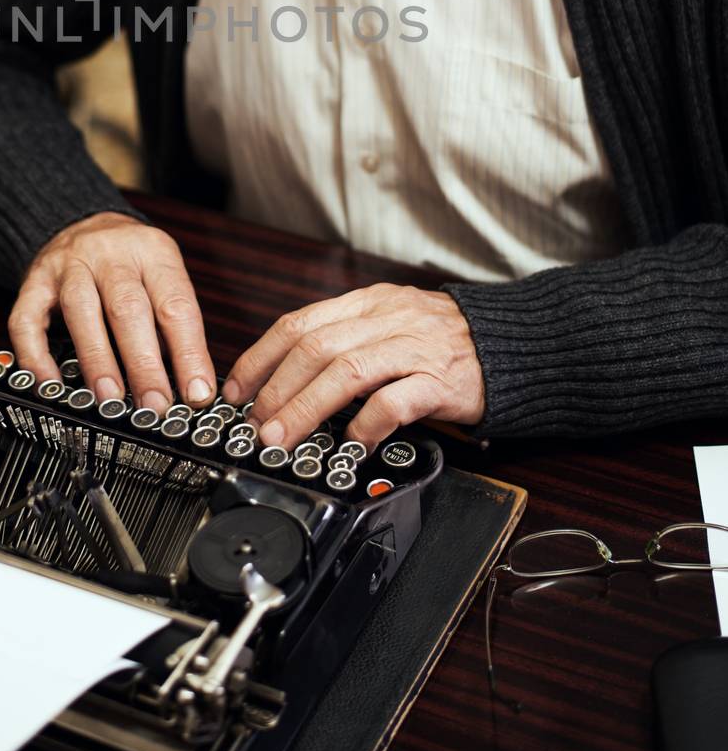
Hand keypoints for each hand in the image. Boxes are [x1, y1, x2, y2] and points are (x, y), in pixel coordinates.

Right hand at [8, 212, 216, 414]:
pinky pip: (27, 319)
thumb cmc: (129, 261)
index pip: (176, 304)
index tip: (196, 394)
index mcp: (152, 252)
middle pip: (128, 307)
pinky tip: (50, 384)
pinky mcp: (34, 282)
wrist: (82, 220)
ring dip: (97, 358)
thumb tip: (185, 383)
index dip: (188, 353)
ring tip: (110, 398)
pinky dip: (36, 354)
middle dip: (143, 363)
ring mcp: (68, 265)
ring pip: (80, 309)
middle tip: (155, 404)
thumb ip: (169, 321)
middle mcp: (110, 254)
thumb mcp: (160, 273)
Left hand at [221, 284, 484, 448]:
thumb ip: (347, 341)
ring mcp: (414, 348)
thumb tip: (287, 378)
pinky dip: (365, 424)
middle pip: (316, 348)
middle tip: (256, 424)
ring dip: (307, 408)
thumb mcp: (390, 323)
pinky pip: (395, 401)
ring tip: (284, 437)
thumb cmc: (444, 341)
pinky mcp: (441, 381)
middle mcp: (387, 319)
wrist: (512, 343)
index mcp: (368, 304)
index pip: (300, 323)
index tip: (238, 389)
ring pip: (347, 371)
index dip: (261, 357)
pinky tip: (351, 446)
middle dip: (277, 389)